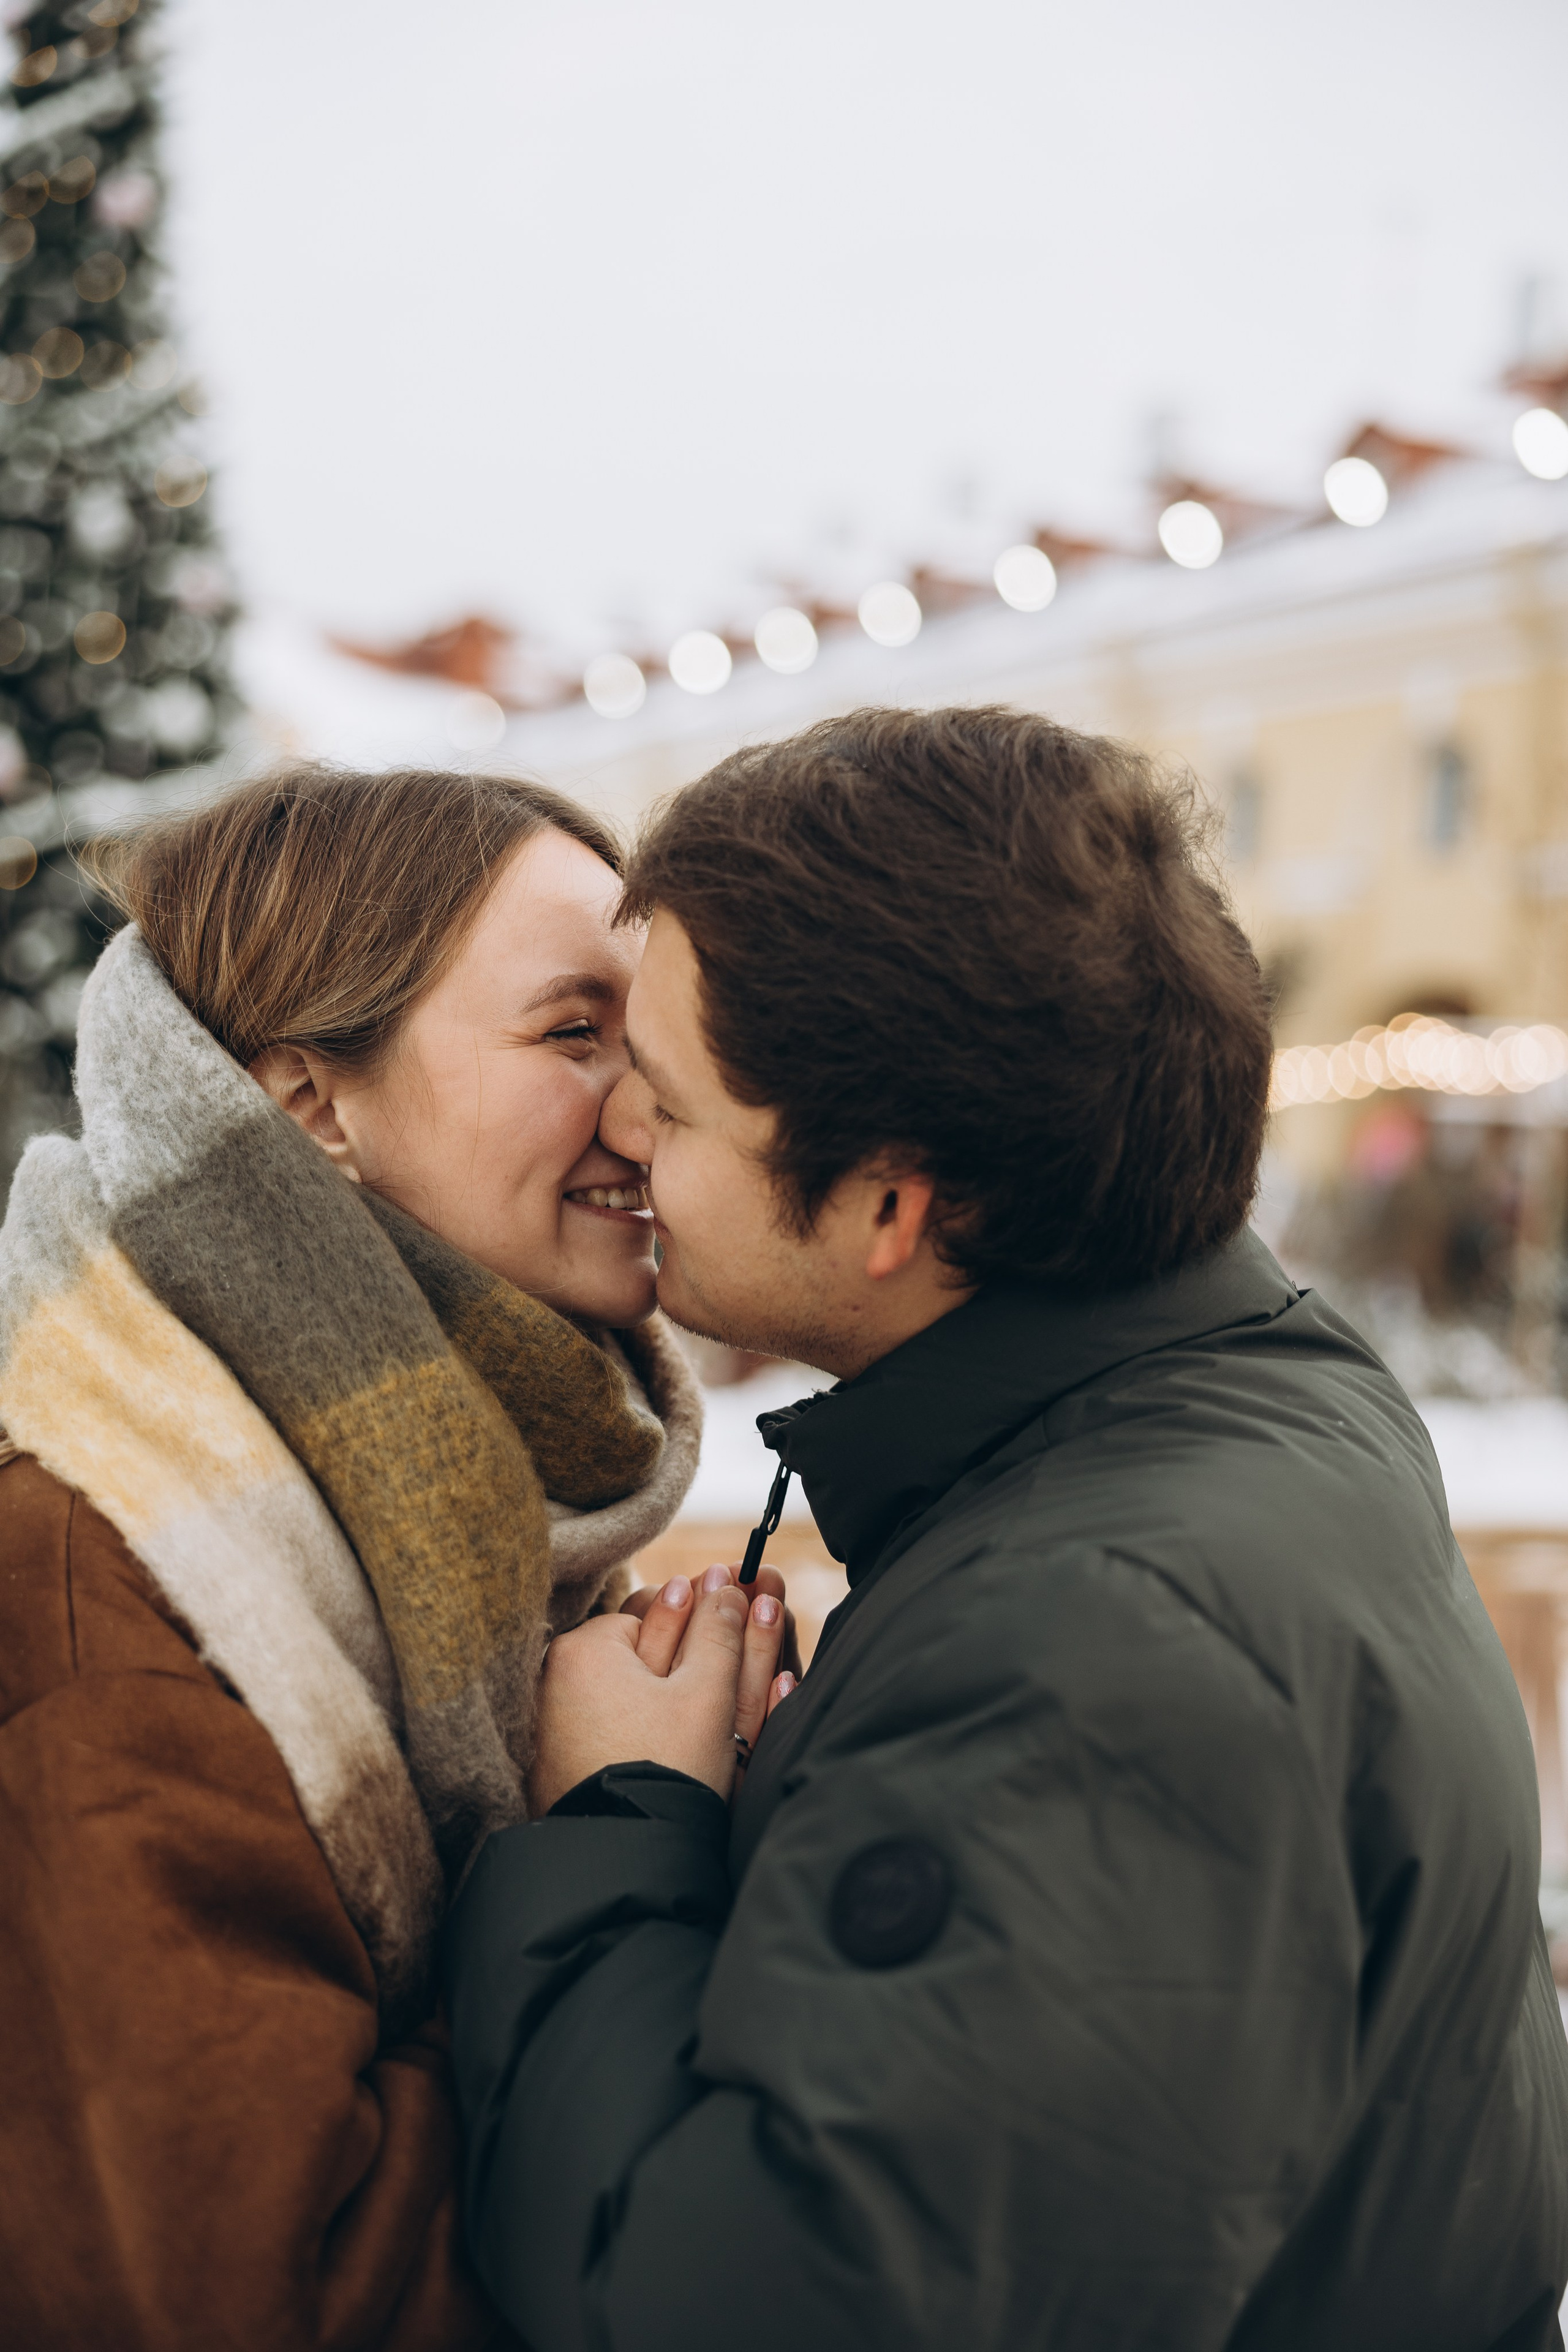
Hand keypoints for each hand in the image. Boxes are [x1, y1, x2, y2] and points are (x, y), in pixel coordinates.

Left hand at [527, 1566, 789, 1815]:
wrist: (624, 1864)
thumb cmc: (667, 1771)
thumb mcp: (707, 1693)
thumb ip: (720, 1631)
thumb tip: (725, 1582)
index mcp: (585, 1649)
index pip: (655, 1612)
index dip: (703, 1619)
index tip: (743, 1620)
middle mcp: (556, 1681)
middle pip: (642, 1651)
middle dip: (691, 1653)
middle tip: (729, 1671)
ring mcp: (553, 1727)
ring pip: (632, 1694)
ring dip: (676, 1694)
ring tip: (712, 1715)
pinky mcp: (560, 1767)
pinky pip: (614, 1731)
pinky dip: (647, 1731)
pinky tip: (679, 1745)